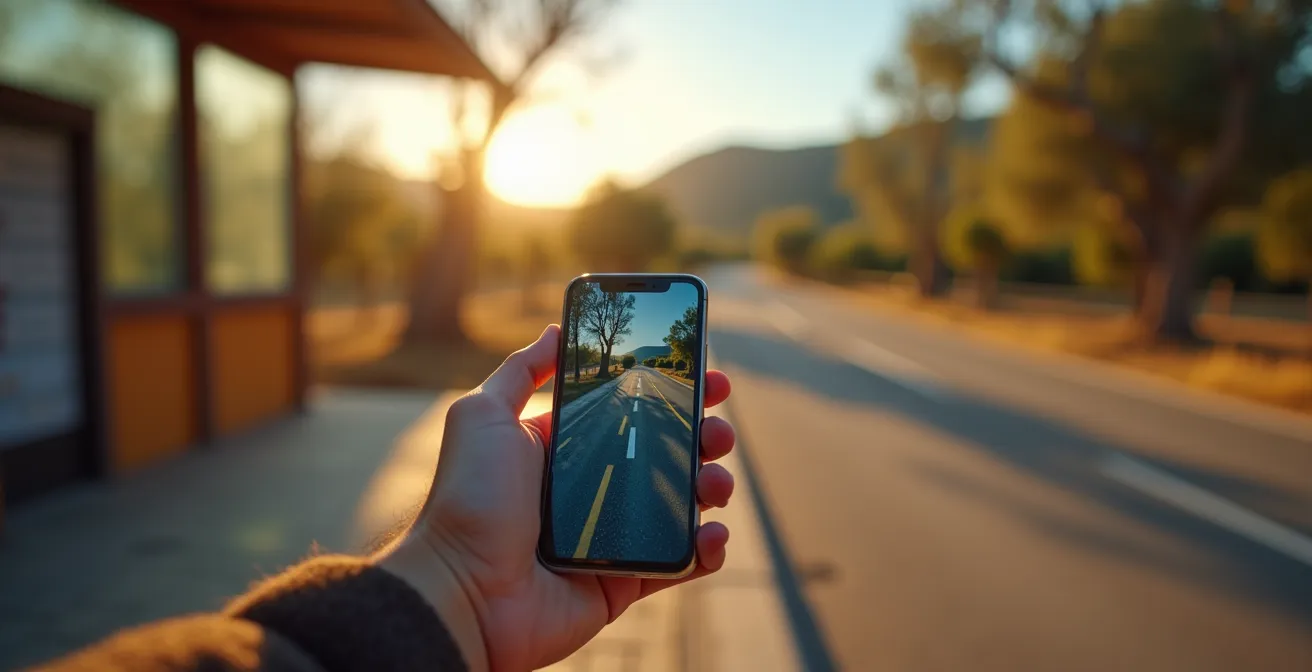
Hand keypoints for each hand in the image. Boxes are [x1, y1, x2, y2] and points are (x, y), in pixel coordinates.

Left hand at [378, 325, 735, 670]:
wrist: (462, 588)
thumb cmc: (469, 499)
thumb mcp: (482, 417)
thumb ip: (520, 372)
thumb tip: (555, 330)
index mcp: (566, 449)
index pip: (631, 412)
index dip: (670, 393)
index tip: (706, 376)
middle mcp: (593, 488)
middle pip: (666, 454)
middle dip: (703, 435)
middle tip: (717, 430)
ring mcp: (611, 535)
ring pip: (681, 505)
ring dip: (712, 486)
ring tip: (715, 481)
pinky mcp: (623, 581)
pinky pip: (678, 563)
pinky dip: (707, 548)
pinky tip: (713, 532)